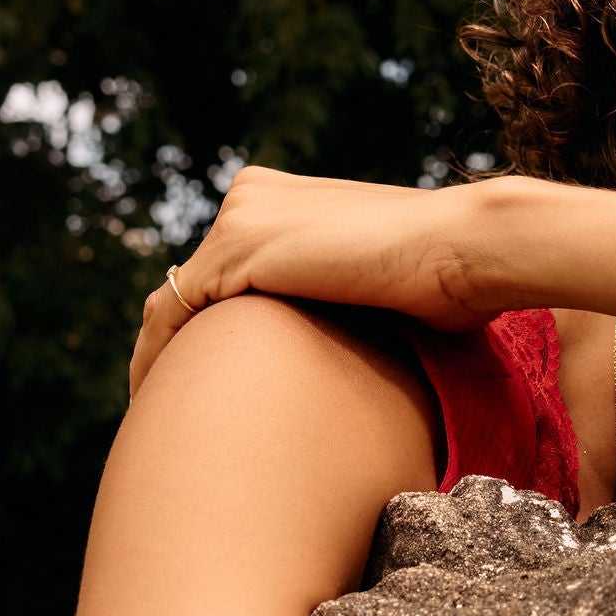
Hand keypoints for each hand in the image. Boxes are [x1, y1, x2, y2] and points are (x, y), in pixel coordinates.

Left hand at [129, 170, 513, 396]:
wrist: (459, 247)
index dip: (200, 328)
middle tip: (167, 410)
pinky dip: (158, 361)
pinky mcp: (235, 251)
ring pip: (169, 303)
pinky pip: (171, 315)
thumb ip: (331, 294)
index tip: (200, 384)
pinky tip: (159, 406)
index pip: (218, 268)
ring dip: (156, 362)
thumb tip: (321, 354)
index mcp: (278, 196)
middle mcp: (249, 196)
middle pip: (188, 286)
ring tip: (157, 419)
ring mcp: (238, 220)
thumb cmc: (441, 275)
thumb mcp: (371, 279)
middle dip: (173, 348)